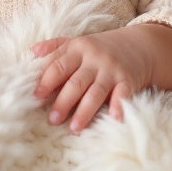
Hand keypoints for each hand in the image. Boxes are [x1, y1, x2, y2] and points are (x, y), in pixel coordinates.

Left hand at [31, 24, 171, 132]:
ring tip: (74, 128)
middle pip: (76, 82)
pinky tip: (113, 119)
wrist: (139, 45)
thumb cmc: (100, 48)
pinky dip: (118, 107)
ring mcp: (112, 70)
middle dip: (63, 101)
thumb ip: (55, 47)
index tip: (36, 96)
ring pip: (95, 92)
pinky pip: (122, 95)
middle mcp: (94, 58)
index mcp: (78, 48)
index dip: (47, 81)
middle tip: (52, 120)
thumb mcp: (78, 42)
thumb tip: (32, 52)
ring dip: (84, 111)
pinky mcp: (128, 80)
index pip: (59, 65)